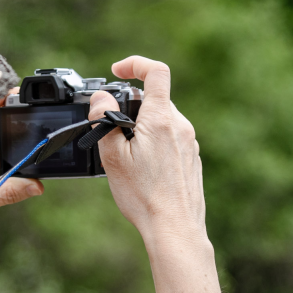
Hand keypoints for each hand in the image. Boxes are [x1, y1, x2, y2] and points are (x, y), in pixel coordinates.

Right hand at [88, 56, 207, 246]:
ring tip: (127, 158)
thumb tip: (101, 98)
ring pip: (162, 121)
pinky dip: (154, 144)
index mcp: (162, 119)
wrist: (175, 228)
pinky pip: (170, 139)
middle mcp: (181, 126)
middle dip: (131, 107)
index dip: (135, 64)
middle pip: (155, 100)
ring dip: (142, 128)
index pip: (156, 71)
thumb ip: (105, 121)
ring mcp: (189, 143)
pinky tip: (143, 171)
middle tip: (112, 131)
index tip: (117, 71)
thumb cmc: (144, 196)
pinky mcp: (191, 159)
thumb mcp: (113, 157)